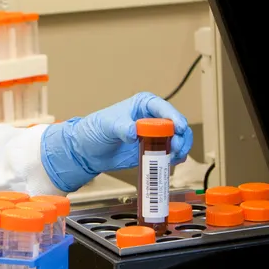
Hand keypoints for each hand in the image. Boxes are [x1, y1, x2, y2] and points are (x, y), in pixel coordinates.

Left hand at [41, 92, 192, 191]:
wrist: (88, 151)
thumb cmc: (95, 130)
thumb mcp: (107, 125)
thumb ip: (122, 127)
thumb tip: (135, 131)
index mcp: (144, 104)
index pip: (164, 109)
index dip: (174, 117)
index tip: (179, 128)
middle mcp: (154, 118)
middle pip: (177, 125)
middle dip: (180, 137)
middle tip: (175, 149)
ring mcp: (156, 135)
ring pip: (178, 140)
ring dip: (180, 150)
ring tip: (172, 159)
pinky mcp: (154, 151)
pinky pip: (171, 155)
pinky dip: (175, 159)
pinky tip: (170, 164)